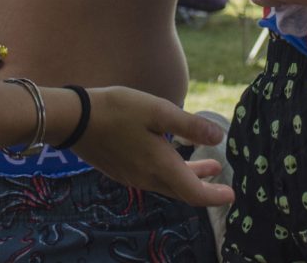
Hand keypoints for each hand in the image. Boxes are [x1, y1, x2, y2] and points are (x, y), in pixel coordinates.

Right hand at [70, 87, 232, 207]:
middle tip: (222, 180)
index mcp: (160, 167)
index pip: (194, 193)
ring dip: (189, 176)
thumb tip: (220, 136)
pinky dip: (171, 172)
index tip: (232, 194)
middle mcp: (147, 178)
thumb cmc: (118, 111)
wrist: (74, 120)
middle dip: (205, 186)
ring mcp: (132, 176)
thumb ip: (189, 125)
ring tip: (207, 164)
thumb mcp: (158, 111)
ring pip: (168, 184)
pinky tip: (170, 156)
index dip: (215, 196)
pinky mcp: (120, 169)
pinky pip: (152, 178)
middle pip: (182, 190)